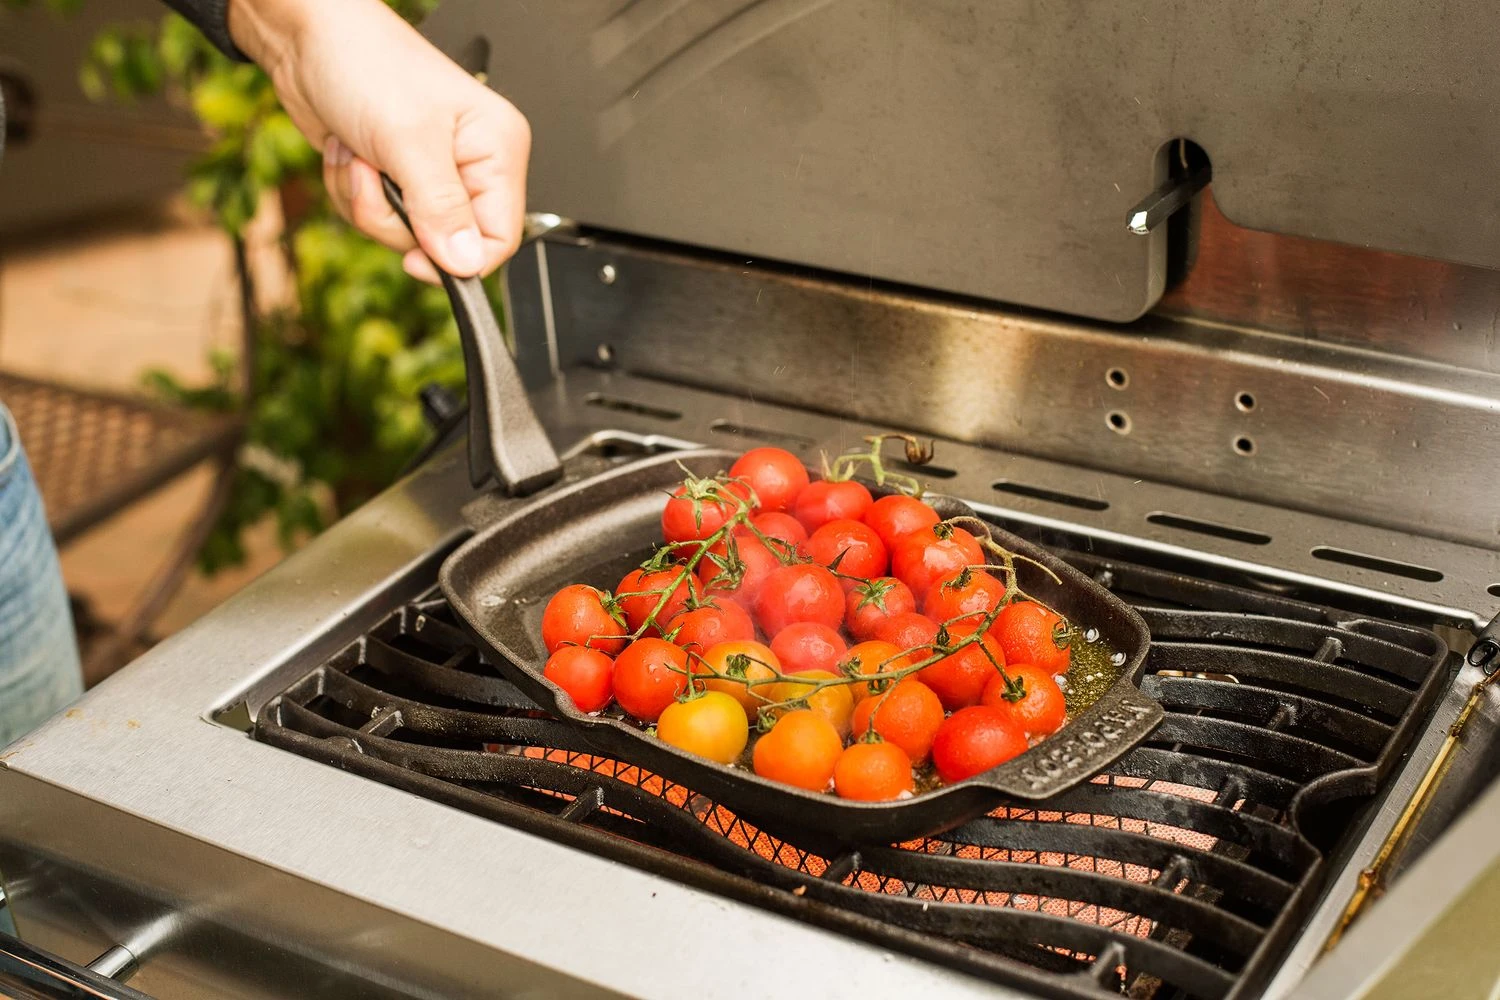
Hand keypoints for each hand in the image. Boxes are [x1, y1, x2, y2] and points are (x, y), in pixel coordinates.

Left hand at [228, 0, 529, 281]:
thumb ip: (440, 208)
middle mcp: (469, 165)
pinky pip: (376, 217)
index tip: (416, 259)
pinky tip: (350, 153)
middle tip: (378, 175)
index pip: (499, 238)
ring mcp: (430, 174)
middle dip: (395, 217)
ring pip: (405, 234)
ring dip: (366, 201)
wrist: (307, 39)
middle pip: (445, 244)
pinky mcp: (394, 178)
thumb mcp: (408, 140)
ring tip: (360, 154)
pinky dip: (351, 192)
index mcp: (497, 150)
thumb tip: (465, 263)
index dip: (459, 260)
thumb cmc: (367, 62)